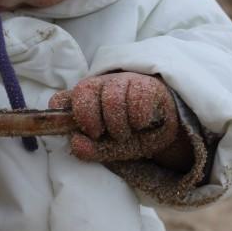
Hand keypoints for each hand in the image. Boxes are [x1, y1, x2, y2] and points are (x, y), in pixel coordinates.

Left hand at [49, 72, 180, 162]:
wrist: (169, 128)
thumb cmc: (134, 135)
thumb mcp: (111, 148)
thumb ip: (91, 150)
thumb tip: (75, 143)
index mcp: (87, 99)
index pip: (62, 98)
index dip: (63, 113)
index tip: (77, 131)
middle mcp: (102, 85)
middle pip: (85, 90)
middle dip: (90, 119)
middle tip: (100, 134)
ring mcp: (125, 81)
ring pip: (112, 97)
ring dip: (117, 124)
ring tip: (125, 134)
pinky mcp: (148, 84)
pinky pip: (138, 98)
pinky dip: (137, 118)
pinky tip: (141, 124)